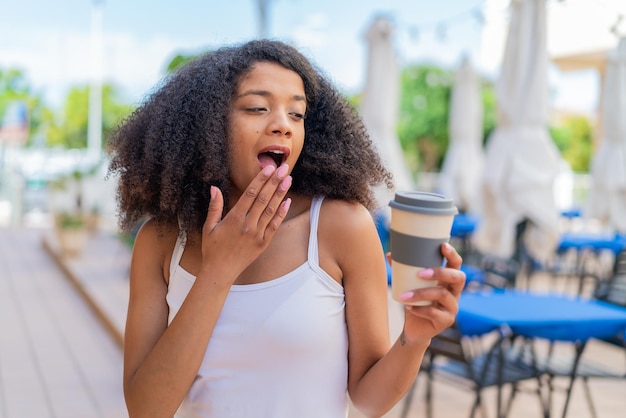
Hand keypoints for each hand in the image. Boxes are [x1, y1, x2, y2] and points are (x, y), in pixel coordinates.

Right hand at [199, 164, 291, 282]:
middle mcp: (248, 225)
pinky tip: (287, 201)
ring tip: (288, 180)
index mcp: (234, 219)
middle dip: (275, 182)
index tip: (269, 168)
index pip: (250, 194)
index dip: (261, 180)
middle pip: (264, 199)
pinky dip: (281, 213)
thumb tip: (214, 188)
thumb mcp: (209, 226)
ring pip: (271, 210)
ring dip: (281, 194)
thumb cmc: (212, 249)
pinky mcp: (263, 243)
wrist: (220, 272)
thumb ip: (214, 207)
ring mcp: (257, 234)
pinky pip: (274, 225)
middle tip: (284, 168)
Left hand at [389, 243, 465, 345]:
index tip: (443, 245)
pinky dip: (420, 309)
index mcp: (447, 281)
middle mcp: (454, 292)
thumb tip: (390, 254)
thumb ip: (403, 270)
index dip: (452, 255)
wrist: (414, 329)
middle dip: (440, 272)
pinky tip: (409, 308)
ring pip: (443, 295)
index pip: (456, 265)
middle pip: (458, 277)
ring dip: (422, 293)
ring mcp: (452, 307)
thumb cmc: (415, 302)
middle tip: (421, 273)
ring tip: (405, 295)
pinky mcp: (446, 321)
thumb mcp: (410, 285)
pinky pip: (435, 314)